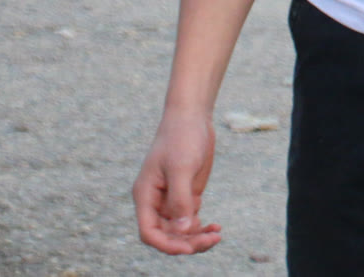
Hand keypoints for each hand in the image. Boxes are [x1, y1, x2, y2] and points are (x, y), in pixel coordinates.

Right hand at [133, 109, 222, 254]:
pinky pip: (190, 221)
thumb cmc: (181, 137)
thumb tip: (182, 231)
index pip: (149, 232)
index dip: (167, 245)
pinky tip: (216, 226)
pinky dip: (202, 228)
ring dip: (197, 238)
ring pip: (179, 232)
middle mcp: (155, 201)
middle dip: (188, 242)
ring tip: (217, 234)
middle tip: (213, 238)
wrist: (192, 117)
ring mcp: (171, 200)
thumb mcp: (181, 167)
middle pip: (166, 236)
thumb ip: (180, 200)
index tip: (189, 247)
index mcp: (146, 195)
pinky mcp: (185, 195)